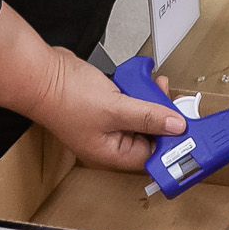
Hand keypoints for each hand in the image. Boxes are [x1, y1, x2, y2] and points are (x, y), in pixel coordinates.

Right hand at [39, 44, 183, 170]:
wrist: (40, 73)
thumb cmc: (65, 98)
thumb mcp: (116, 109)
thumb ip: (149, 117)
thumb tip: (177, 127)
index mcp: (111, 153)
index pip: (151, 156)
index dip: (171, 143)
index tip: (188, 129)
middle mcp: (109, 141)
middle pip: (148, 134)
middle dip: (161, 114)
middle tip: (170, 97)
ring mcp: (106, 121)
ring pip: (140, 114)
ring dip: (150, 98)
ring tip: (153, 83)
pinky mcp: (104, 103)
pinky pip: (129, 100)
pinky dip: (137, 89)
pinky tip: (138, 77)